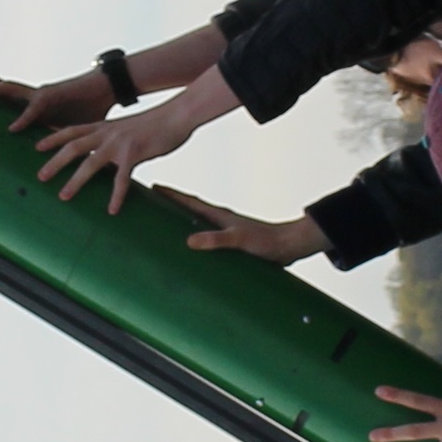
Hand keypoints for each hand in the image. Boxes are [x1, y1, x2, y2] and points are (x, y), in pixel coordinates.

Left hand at [0, 62, 109, 132]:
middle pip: (0, 86)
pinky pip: (35, 108)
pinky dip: (24, 119)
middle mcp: (32, 96)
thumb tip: (50, 160)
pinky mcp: (54, 97)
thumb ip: (54, 141)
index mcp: (33, 104)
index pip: (4, 95)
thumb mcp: (66, 131)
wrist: (107, 90)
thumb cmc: (88, 109)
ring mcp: (41, 94)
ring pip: (10, 89)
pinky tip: (13, 128)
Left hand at [33, 85, 223, 205]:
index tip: (37, 146)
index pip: (72, 130)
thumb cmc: (156, 124)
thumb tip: (110, 155)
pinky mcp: (135, 153)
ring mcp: (119, 143)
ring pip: (90, 163)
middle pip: (73, 147)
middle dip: (54, 162)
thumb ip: (116, 140)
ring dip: (75, 181)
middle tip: (40, 177)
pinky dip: (116, 195)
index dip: (53, 137)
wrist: (177, 115)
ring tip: (63, 196)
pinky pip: (122, 178)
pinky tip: (112, 210)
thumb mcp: (128, 129)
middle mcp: (107, 133)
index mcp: (104, 126)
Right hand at [145, 186, 321, 264]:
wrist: (289, 247)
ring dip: (182, 225)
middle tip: (152, 205)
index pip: (190, 201)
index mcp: (219, 216)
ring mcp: (226, 232)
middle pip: (190, 211)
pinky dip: (196, 243)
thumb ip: (216, 239)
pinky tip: (192, 253)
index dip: (172, 194)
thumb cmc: (267, 242)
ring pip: (198, 226)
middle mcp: (220, 222)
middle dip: (171, 207)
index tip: (153, 187)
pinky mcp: (232, 245)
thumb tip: (190, 241)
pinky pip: (207, 241)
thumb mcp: (239, 240)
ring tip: (164, 229)